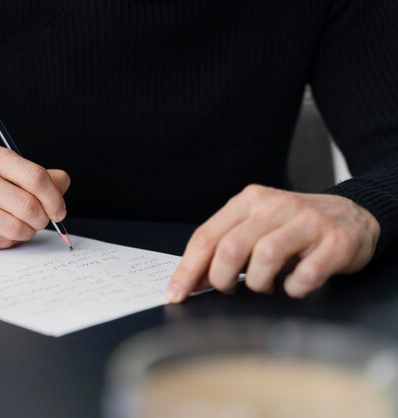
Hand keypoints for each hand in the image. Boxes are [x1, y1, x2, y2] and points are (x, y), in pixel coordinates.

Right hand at [0, 145, 69, 249]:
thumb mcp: (9, 171)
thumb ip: (41, 177)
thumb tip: (62, 184)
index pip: (36, 178)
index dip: (54, 199)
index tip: (59, 211)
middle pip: (29, 207)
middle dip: (42, 219)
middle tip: (39, 220)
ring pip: (18, 228)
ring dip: (27, 231)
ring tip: (18, 224)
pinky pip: (2, 242)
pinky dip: (9, 240)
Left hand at [166, 184, 379, 299]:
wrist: (353, 216)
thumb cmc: (294, 228)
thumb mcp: (256, 227)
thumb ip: (224, 247)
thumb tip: (191, 281)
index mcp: (249, 201)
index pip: (206, 236)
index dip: (187, 269)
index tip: (175, 294)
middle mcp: (276, 206)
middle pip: (230, 247)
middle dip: (220, 278)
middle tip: (227, 290)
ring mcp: (308, 221)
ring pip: (264, 258)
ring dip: (257, 283)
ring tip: (264, 285)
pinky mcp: (335, 242)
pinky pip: (305, 275)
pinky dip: (293, 289)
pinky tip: (293, 286)